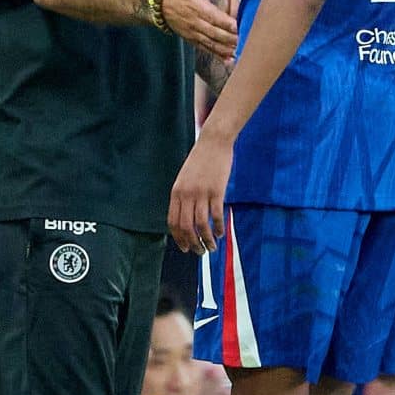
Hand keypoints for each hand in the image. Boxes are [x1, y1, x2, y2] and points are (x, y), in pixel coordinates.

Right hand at [160, 0, 238, 57]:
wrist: (160, 5)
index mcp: (197, 7)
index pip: (213, 16)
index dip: (226, 22)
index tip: (239, 26)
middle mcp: (196, 23)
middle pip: (215, 33)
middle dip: (231, 38)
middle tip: (247, 41)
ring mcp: (194, 33)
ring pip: (213, 44)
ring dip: (227, 49)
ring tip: (242, 52)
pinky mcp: (194, 40)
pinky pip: (207, 49)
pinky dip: (219, 56)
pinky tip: (231, 61)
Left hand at [168, 130, 232, 253]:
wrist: (213, 142)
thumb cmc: (201, 161)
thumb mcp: (185, 179)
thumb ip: (184, 196)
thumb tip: (186, 218)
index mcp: (176, 192)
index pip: (173, 222)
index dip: (179, 238)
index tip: (185, 248)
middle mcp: (186, 194)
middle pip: (186, 227)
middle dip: (192, 244)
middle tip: (200, 252)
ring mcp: (201, 193)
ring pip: (201, 225)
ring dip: (206, 240)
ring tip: (212, 247)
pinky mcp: (217, 191)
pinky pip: (216, 216)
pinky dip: (218, 228)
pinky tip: (221, 233)